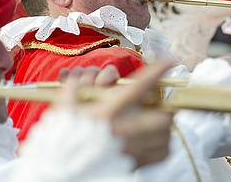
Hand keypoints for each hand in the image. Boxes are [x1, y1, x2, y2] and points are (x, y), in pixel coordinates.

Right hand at [57, 63, 173, 168]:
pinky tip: (154, 140)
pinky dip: (163, 145)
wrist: (61, 173)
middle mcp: (124, 130)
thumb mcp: (62, 110)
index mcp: (108, 112)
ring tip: (158, 120)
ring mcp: (131, 149)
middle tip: (163, 102)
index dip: (157, 71)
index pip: (140, 86)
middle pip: (162, 115)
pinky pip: (161, 154)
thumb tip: (77, 79)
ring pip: (165, 135)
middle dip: (167, 106)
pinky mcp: (134, 165)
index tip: (169, 60)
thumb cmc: (60, 140)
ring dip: (165, 125)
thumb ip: (72, 90)